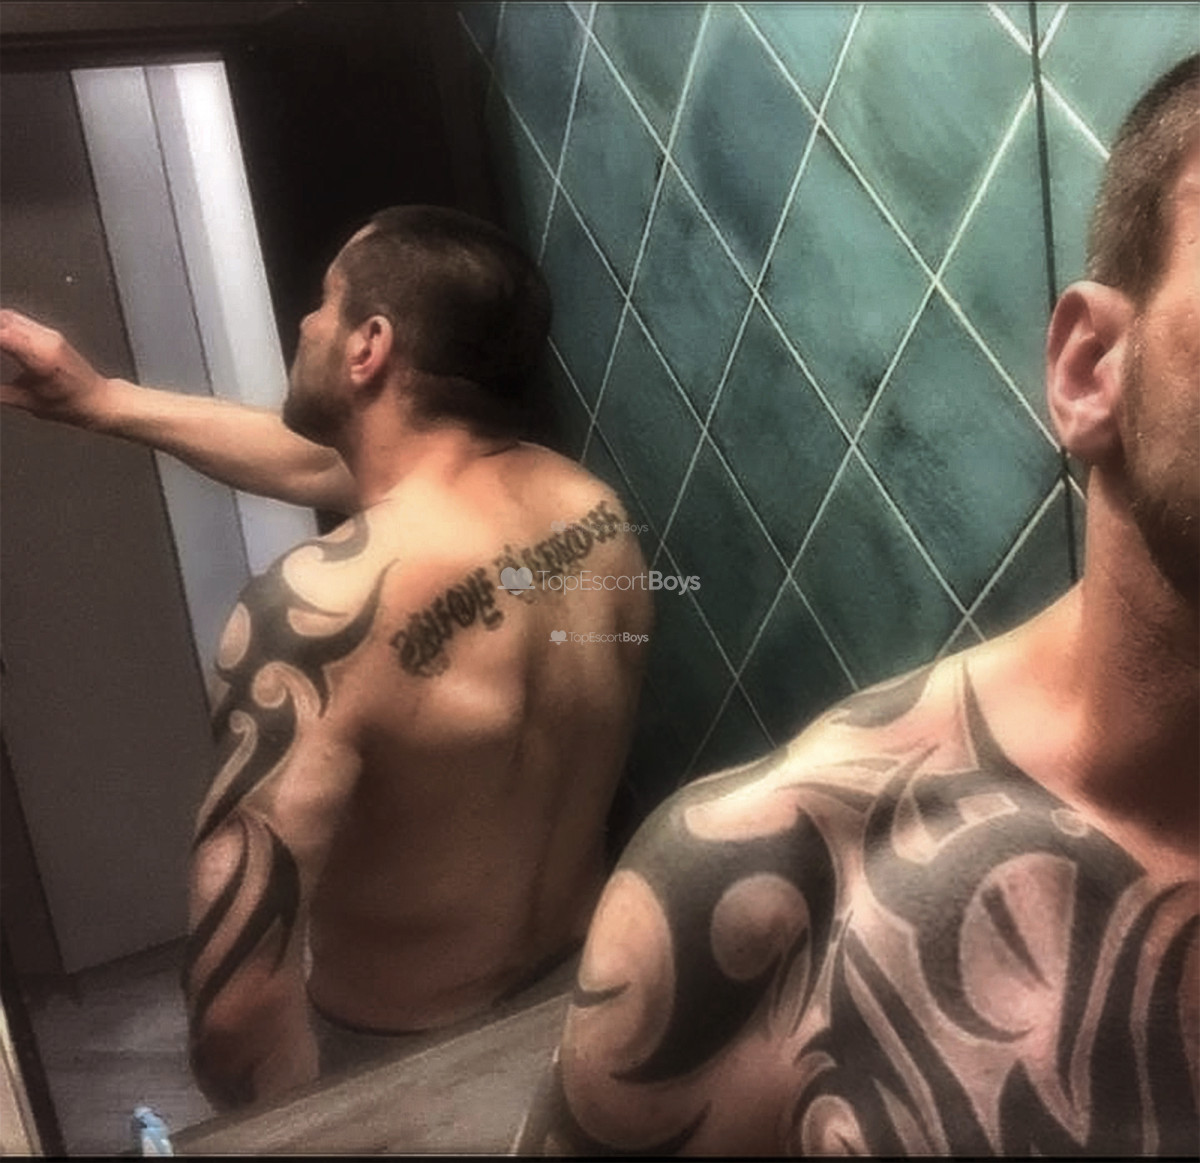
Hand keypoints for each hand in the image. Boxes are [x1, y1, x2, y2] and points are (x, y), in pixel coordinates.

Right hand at [0, 308, 111, 424]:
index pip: (1, 335)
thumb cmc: (72, 405)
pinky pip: (18, 320)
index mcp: (41, 358)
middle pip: (1, 319)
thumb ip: (0, 393)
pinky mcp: (50, 334)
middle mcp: (46, 340)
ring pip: (7, 316)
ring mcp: (49, 334)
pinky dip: (0, 323)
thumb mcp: (30, 403)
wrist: (99, 399)